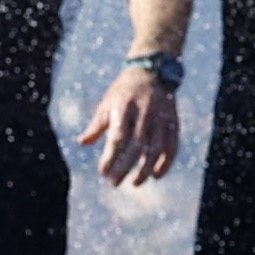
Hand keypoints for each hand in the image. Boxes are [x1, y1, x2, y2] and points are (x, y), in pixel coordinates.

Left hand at [76, 67, 180, 187]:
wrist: (152, 71)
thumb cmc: (124, 91)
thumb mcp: (107, 103)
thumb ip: (96, 125)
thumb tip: (81, 143)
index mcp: (124, 107)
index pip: (118, 137)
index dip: (111, 156)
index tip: (103, 172)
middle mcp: (144, 113)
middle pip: (137, 145)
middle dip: (125, 167)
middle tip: (114, 183)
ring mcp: (161, 118)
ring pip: (156, 148)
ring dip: (146, 169)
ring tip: (135, 183)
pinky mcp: (173, 122)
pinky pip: (172, 146)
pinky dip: (166, 162)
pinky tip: (156, 175)